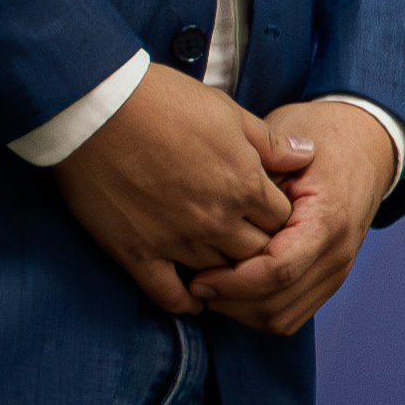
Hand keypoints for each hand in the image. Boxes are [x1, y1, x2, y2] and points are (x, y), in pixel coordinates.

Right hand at [55, 64, 294, 314]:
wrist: (97, 110)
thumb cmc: (163, 103)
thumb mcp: (228, 112)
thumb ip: (271, 142)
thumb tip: (307, 155)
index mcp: (245, 185)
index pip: (284, 219)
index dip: (281, 216)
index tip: (270, 212)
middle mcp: (217, 220)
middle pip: (258, 253)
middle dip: (261, 247)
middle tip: (251, 241)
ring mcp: (177, 241)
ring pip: (220, 274)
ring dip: (227, 272)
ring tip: (227, 268)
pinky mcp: (137, 253)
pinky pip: (169, 294)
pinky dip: (186, 301)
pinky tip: (195, 298)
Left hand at [184, 103, 400, 335]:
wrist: (367, 144)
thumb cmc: (322, 138)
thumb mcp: (286, 143)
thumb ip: (256, 179)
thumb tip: (213, 213)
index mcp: (328, 220)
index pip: (279, 270)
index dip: (233, 281)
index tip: (197, 275)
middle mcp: (338, 253)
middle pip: (277, 304)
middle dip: (229, 301)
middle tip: (193, 282)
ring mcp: (338, 270)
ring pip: (281, 319)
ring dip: (240, 311)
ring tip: (210, 286)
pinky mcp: (330, 279)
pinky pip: (290, 316)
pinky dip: (256, 311)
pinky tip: (232, 290)